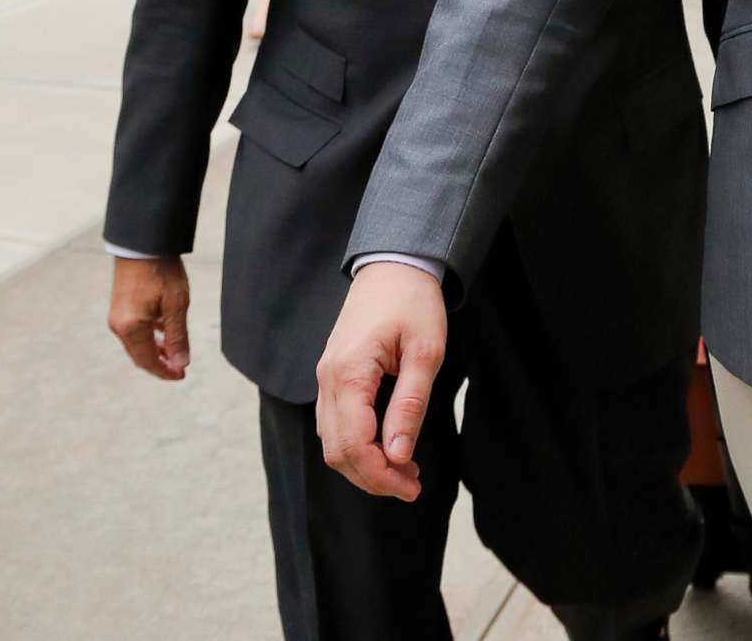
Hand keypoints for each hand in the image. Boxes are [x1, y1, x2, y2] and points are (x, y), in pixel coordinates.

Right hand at [106, 255, 191, 379]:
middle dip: (160, 363)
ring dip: (155, 350)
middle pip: (139, 355)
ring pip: (137, 343)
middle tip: (180, 368)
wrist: (143, 243)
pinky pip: (134, 330)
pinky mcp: (119, 306)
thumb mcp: (176, 305)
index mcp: (131, 328)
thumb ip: (177, 337)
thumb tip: (180, 365)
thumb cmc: (162, 271)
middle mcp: (119, 325)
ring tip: (174, 352)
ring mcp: (117, 316)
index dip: (165, 372)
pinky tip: (163, 332)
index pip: (147, 361)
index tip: (181, 376)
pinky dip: (149, 336)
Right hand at [315, 262, 447, 500]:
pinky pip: (336, 423)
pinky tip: (388, 447)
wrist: (394, 264)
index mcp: (349, 374)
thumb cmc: (414, 302)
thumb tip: (398, 455)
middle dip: (372, 478)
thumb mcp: (425, 352)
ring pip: (333, 441)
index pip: (354, 445)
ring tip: (406, 471)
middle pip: (337, 452)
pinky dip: (358, 444)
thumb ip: (409, 405)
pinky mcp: (333, 375)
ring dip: (365, 464)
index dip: (380, 475)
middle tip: (412, 486)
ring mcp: (326, 378)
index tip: (412, 487)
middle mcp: (328, 380)